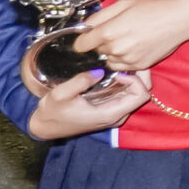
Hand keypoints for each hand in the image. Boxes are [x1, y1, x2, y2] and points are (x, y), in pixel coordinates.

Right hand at [25, 66, 149, 140]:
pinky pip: (127, 95)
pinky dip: (126, 82)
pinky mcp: (110, 110)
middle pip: (143, 94)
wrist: (45, 127)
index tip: (118, 71)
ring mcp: (115, 114)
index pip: (141, 96)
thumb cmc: (52, 113)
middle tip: (126, 61)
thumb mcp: (60, 95)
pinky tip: (115, 71)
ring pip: (136, 94)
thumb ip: (79, 82)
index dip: (136, 80)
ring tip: (121, 64)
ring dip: (133, 78)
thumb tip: (99, 71)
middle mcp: (118, 116)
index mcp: (110, 114)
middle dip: (139, 76)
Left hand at [72, 0, 188, 73]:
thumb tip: (84, 27)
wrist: (181, 19)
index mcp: (109, 31)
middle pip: (96, 51)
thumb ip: (100, 16)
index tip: (88, 36)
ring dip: (113, 52)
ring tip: (128, 39)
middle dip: (102, 42)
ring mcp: (128, 60)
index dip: (83, 39)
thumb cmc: (154, 7)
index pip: (81, 44)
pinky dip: (123, 59)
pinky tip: (134, 47)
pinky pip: (121, 66)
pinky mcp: (139, 66)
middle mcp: (116, 48)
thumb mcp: (124, 3)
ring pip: (108, 59)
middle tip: (118, 31)